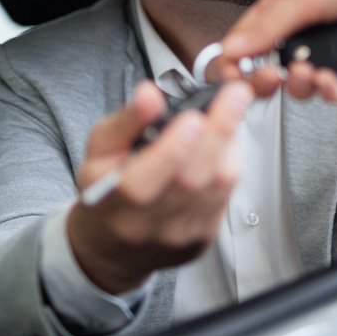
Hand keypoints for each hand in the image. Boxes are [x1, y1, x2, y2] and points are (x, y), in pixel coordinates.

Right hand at [67, 80, 249, 294]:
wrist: (117, 240)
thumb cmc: (109, 184)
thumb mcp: (101, 148)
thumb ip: (126, 120)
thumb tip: (149, 95)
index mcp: (108, 200)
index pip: (140, 183)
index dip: (170, 150)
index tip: (193, 117)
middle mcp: (143, 224)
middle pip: (190, 180)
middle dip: (217, 132)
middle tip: (235, 95)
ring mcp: (177, 235)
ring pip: (216, 185)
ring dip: (229, 141)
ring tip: (231, 108)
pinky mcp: (203, 236)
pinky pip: (227, 193)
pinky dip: (231, 159)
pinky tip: (227, 139)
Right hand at [222, 0, 336, 100]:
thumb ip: (269, 26)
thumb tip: (230, 52)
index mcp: (281, 9)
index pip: (244, 44)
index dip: (234, 65)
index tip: (233, 78)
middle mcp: (303, 31)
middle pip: (270, 72)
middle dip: (266, 82)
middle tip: (271, 78)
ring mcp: (330, 49)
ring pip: (303, 87)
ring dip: (302, 87)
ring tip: (312, 73)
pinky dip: (332, 91)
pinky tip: (332, 81)